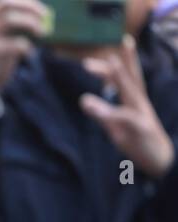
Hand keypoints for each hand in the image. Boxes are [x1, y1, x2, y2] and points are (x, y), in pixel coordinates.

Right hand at [0, 0, 47, 111]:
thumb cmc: (1, 54)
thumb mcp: (8, 33)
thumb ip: (20, 20)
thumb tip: (44, 12)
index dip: (27, 2)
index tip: (43, 11)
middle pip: (7, 4)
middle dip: (29, 7)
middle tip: (46, 16)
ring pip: (9, 19)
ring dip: (30, 23)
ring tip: (43, 33)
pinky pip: (14, 43)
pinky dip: (26, 46)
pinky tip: (29, 52)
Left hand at [81, 36, 175, 180]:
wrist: (160, 159)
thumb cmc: (138, 139)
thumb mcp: (116, 126)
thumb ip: (103, 112)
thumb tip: (85, 100)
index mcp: (135, 99)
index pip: (128, 75)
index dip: (125, 58)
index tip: (119, 39)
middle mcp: (139, 102)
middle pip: (129, 78)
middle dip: (116, 62)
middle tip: (94, 56)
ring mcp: (141, 113)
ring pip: (129, 91)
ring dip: (116, 76)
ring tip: (99, 66)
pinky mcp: (139, 128)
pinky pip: (123, 117)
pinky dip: (107, 110)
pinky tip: (90, 103)